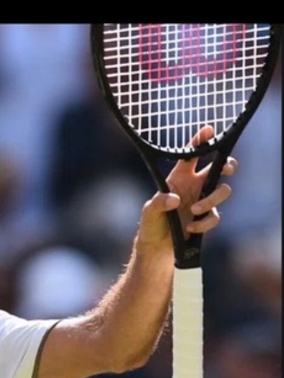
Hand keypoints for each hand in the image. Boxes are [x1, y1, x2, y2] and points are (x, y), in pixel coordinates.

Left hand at [136, 125, 236, 248]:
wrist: (157, 246)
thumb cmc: (151, 223)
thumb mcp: (149, 211)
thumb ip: (159, 203)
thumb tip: (175, 199)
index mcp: (179, 177)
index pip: (191, 155)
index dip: (200, 142)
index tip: (208, 130)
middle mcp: (194, 185)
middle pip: (219, 168)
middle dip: (228, 164)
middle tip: (226, 167)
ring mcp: (203, 200)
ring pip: (223, 190)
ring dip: (211, 200)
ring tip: (193, 210)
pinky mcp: (207, 217)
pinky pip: (215, 215)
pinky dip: (204, 222)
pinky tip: (190, 227)